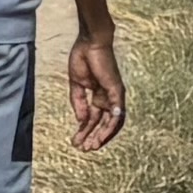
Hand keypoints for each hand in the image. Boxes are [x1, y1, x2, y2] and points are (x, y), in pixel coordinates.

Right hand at [63, 22, 126, 149]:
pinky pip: (117, 112)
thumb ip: (78, 102)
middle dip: (93, 137)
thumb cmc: (82, 58)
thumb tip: (81, 121)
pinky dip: (112, 125)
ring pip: (112, 122)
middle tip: (83, 149)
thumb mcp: (76, 84)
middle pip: (103, 124)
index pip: (93, 119)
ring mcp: (114, 96)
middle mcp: (108, 99)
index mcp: (98, 97)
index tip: (75, 141)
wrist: (89, 42)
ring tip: (92, 146)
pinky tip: (102, 135)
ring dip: (102, 135)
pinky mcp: (117, 91)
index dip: (84, 131)